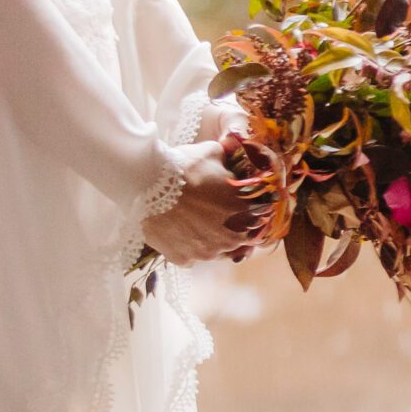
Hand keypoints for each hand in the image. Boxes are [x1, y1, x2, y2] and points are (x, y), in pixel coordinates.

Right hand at [139, 133, 268, 266]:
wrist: (148, 183)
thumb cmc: (185, 166)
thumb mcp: (215, 153)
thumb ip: (231, 158)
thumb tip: (236, 152)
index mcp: (246, 213)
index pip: (263, 218)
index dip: (255, 209)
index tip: (245, 202)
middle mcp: (230, 238)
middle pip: (241, 238)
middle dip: (235, 225)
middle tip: (220, 211)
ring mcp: (206, 253)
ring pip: (217, 250)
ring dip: (212, 238)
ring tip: (197, 220)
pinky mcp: (183, 259)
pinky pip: (192, 257)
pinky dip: (189, 246)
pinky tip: (180, 230)